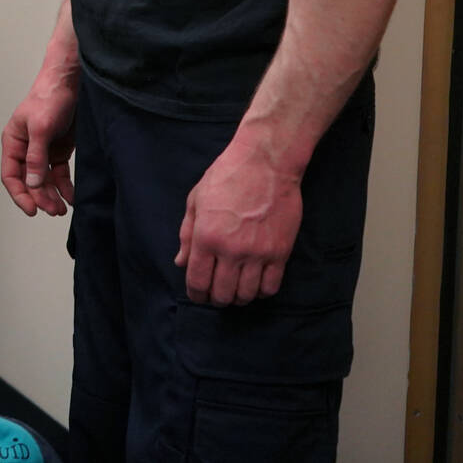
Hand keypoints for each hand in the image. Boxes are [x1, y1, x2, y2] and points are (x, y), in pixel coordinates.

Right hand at [1, 71, 78, 216]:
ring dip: (51, 195)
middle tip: (53, 209)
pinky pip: (58, 174)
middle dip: (39, 197)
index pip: (11, 175)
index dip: (19, 194)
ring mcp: (43, 150)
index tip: (32, 209)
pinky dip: (64, 186)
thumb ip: (35, 156)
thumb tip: (32, 183)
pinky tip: (71, 197)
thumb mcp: (40, 128)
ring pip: (43, 180)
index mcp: (13, 142)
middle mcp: (26, 149)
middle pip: (28, 181)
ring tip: (61, 208)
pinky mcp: (59, 150)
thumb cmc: (50, 98)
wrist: (72, 84)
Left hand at [176, 142, 302, 304]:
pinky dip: (261, 292)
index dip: (196, 295)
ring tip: (235, 290)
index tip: (198, 296)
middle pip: (222, 294)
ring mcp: (258, 253)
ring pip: (247, 294)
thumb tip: (181, 262)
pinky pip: (271, 286)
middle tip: (216, 295)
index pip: (198, 281)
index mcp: (205, 237)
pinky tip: (255, 284)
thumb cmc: (226, 176)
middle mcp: (231, 250)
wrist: (266, 163)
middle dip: (216, 299)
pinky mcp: (280, 252)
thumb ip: (186, 234)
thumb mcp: (196, 200)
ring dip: (238, 298)